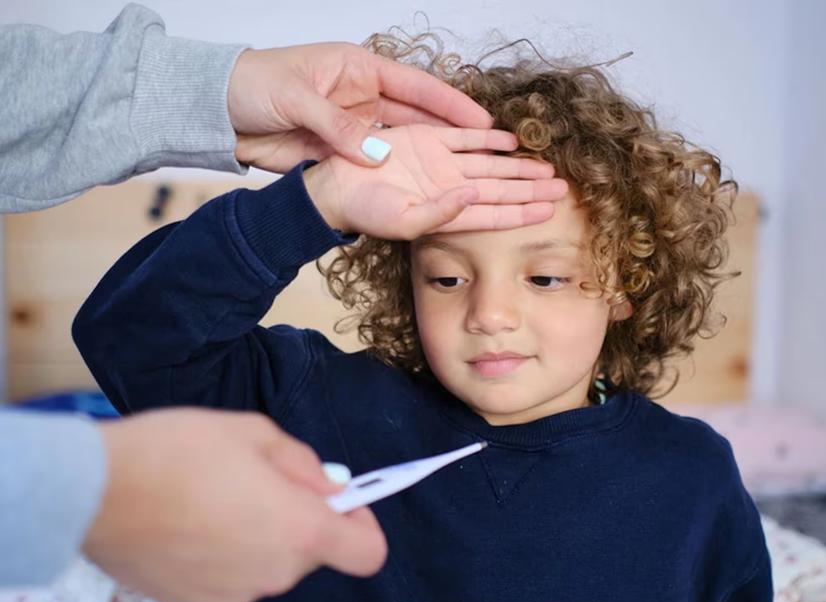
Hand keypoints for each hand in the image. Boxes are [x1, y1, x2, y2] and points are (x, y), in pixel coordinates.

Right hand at [85, 408, 385, 601]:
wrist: (93, 491)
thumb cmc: (178, 451)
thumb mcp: (252, 432)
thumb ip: (303, 462)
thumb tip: (329, 486)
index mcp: (299, 529)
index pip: (366, 552)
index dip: (362, 524)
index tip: (340, 501)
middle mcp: (275, 573)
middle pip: (311, 552)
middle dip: (297, 519)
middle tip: (256, 483)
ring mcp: (234, 596)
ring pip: (268, 564)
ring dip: (257, 538)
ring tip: (211, 501)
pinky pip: (229, 579)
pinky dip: (222, 558)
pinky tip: (187, 528)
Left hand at [228, 43, 492, 171]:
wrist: (217, 112)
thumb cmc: (252, 85)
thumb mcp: (295, 99)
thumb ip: (336, 126)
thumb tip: (376, 156)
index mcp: (358, 69)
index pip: (416, 86)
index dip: (451, 104)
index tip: (482, 121)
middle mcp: (363, 97)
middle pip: (419, 117)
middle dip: (453, 134)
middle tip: (489, 152)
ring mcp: (355, 127)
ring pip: (403, 143)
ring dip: (431, 158)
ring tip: (466, 173)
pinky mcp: (341, 152)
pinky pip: (377, 164)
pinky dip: (398, 175)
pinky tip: (424, 188)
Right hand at [301, 125, 569, 238]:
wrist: (336, 188)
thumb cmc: (366, 213)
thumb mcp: (404, 221)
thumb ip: (441, 213)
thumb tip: (474, 196)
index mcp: (449, 212)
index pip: (496, 214)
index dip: (523, 212)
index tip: (550, 210)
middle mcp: (451, 188)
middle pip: (501, 188)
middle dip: (531, 188)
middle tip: (562, 188)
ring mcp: (441, 164)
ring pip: (491, 164)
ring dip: (518, 165)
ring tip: (546, 167)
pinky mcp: (428, 141)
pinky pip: (465, 137)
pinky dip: (489, 137)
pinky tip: (512, 140)